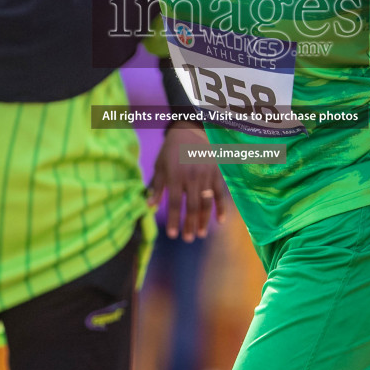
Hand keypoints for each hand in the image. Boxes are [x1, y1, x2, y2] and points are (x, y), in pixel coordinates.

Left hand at [151, 123, 227, 240]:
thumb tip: (149, 206)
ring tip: (200, 234)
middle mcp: (191, 177)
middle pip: (191, 206)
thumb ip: (157, 187)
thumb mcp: (160, 166)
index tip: (172, 235)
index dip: (173, 220)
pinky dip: (221, 208)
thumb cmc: (171, 150)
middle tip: (188, 239)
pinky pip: (220, 193)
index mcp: (175, 176)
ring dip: (203, 220)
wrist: (191, 130)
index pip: (173, 203)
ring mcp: (206, 175)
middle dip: (189, 224)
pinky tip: (219, 221)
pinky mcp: (216, 173)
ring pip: (206, 202)